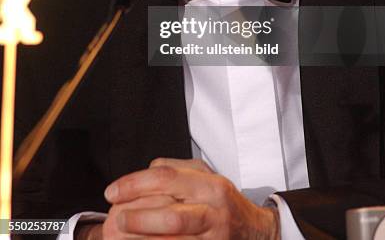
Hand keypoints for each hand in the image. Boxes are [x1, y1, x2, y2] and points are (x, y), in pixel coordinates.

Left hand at [100, 158, 279, 238]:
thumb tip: (143, 173)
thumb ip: (175, 168)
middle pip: (172, 216)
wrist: (256, 233)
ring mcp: (213, 238)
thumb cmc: (223, 201)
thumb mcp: (205, 174)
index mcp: (210, 185)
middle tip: (115, 218)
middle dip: (139, 219)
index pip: (167, 178)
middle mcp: (214, 211)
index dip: (135, 184)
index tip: (112, 192)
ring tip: (121, 237)